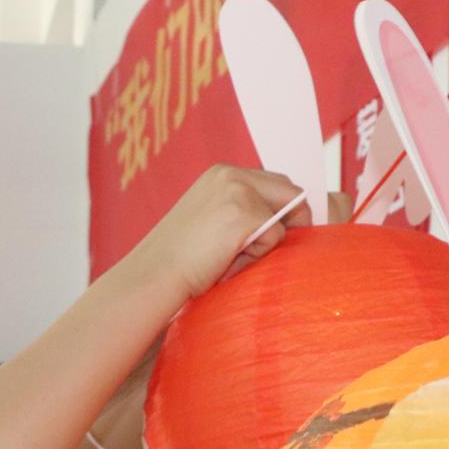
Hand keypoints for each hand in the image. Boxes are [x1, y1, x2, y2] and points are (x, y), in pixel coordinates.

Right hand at [127, 165, 317, 300]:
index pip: (274, 183)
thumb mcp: (212, 222)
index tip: (280, 234)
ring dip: (268, 242)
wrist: (156, 274)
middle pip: (289, 191)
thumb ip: (241, 212)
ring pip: (287, 215)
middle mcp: (231, 175)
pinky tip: (228, 263)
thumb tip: (283, 224)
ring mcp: (239, 191)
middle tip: (274, 250)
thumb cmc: (180, 260)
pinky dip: (258, 256)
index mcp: (222, 174)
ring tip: (233, 258)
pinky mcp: (245, 213)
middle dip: (293, 221)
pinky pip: (276, 237)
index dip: (283, 210)